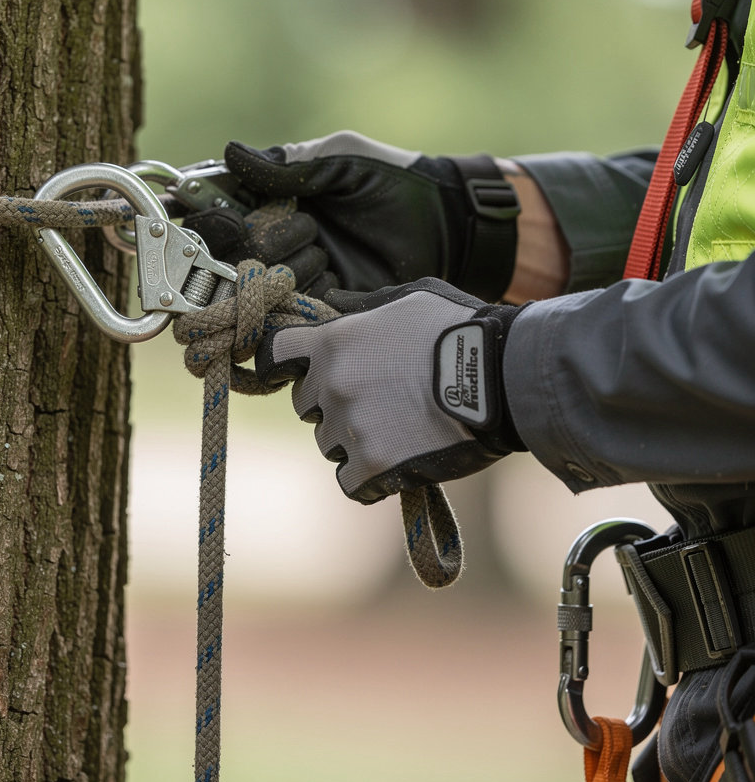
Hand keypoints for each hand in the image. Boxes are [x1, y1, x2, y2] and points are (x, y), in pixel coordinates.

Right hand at [181, 131, 520, 300]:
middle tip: (303, 226)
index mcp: (276, 197)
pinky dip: (299, 294)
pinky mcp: (321, 303)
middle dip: (261, 241)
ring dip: (289, 265)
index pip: (222, 209)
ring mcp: (298, 271)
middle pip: (234, 253)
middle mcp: (279, 237)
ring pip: (259, 282)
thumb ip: (286, 164)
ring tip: (325, 248)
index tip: (194, 215)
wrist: (446, 223)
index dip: (206, 215)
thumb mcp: (338, 161)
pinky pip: (289, 308)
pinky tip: (324, 276)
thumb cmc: (393, 180)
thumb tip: (229, 153)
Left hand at [255, 279, 526, 501]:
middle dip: (330, 404)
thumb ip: (363, 308)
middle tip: (376, 400)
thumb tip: (333, 305)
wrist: (505, 376)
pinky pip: (351, 481)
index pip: (275, 355)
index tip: (286, 375)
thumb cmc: (461, 329)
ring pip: (329, 444)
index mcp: (334, 341)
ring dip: (353, 440)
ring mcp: (351, 426)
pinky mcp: (375, 464)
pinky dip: (368, 477)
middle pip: (306, 405)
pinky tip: (394, 464)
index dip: (281, 366)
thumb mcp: (409, 300)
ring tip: (397, 428)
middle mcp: (332, 384)